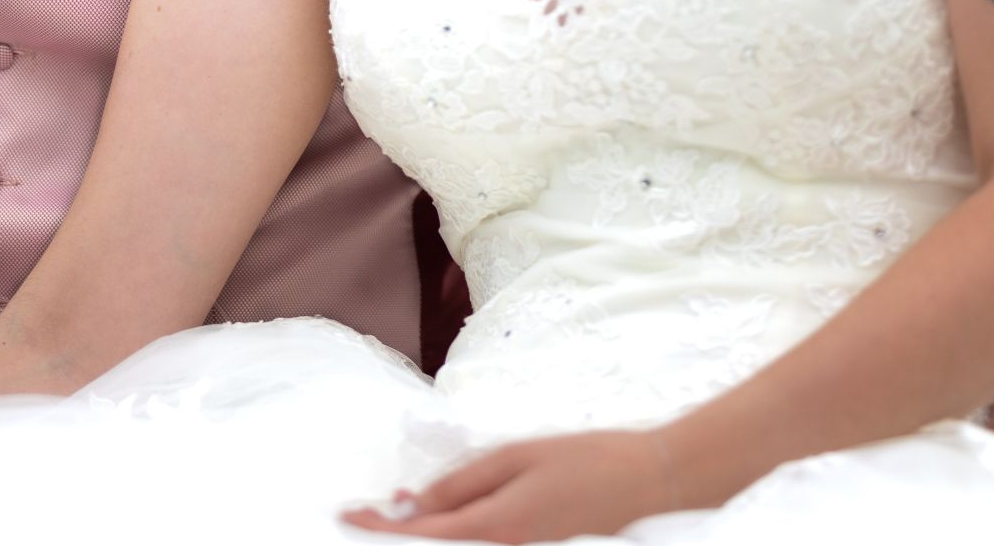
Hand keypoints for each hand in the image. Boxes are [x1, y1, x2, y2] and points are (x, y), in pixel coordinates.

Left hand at [339, 429, 679, 542]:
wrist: (646, 480)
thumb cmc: (583, 459)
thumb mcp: (515, 457)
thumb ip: (463, 482)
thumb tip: (415, 503)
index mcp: (498, 526)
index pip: (424, 534)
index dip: (381, 528)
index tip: (347, 515)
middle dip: (398, 534)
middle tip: (363, 514)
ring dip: (425, 533)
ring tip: (394, 510)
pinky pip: (482, 544)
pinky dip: (453, 532)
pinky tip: (438, 513)